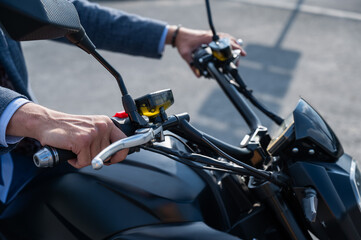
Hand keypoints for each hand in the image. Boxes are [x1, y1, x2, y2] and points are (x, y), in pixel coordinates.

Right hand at [7, 102, 127, 167]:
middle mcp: (102, 126)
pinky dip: (75, 161)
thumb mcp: (91, 129)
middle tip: (82, 149)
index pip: (124, 143)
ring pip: (95, 160)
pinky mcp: (83, 141)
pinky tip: (70, 151)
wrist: (47, 122)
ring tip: (75, 147)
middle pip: (107, 156)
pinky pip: (83, 162)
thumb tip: (114, 157)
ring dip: (83, 159)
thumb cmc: (68, 129)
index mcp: (107, 123)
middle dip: (94, 157)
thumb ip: (104, 139)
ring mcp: (93, 133)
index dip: (119, 155)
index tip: (112, 159)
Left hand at [166, 26, 246, 75]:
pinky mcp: (210, 37)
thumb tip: (199, 75)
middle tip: (241, 56)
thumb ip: (192, 65)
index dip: (234, 46)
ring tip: (239, 53)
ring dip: (234, 44)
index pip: (224, 41)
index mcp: (207, 39)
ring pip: (227, 38)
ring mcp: (211, 36)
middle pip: (228, 39)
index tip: (240, 52)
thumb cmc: (182, 42)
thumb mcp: (185, 55)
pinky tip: (231, 48)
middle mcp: (211, 36)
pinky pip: (223, 38)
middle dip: (237, 47)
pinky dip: (229, 42)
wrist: (179, 35)